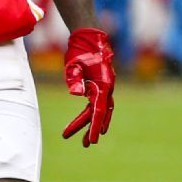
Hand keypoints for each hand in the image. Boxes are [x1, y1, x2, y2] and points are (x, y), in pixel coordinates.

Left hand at [62, 28, 115, 146]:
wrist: (89, 37)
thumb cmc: (81, 51)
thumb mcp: (74, 64)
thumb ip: (75, 79)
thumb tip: (76, 94)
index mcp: (103, 84)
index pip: (99, 110)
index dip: (95, 126)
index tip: (93, 140)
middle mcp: (107, 87)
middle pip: (100, 113)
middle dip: (92, 128)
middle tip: (85, 144)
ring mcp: (105, 86)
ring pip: (101, 110)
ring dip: (93, 123)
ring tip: (84, 140)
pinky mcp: (100, 84)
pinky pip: (98, 103)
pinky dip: (93, 113)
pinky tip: (86, 120)